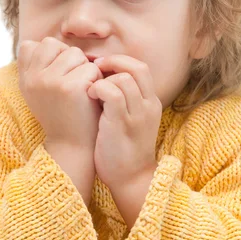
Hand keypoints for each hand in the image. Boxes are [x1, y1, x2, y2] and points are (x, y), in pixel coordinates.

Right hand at [17, 37, 103, 150]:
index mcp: (23, 78)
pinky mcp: (69, 87)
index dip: (49, 55)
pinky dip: (96, 79)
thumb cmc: (62, 113)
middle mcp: (32, 78)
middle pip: (54, 44)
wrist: (72, 145)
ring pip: (75, 53)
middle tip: (71, 82)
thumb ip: (38, 66)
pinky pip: (91, 67)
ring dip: (84, 68)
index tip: (57, 76)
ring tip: (81, 88)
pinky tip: (90, 95)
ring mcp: (49, 81)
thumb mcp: (39, 90)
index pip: (31, 45)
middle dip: (68, 58)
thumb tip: (51, 43)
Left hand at [87, 55, 160, 189]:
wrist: (130, 178)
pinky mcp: (122, 124)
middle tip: (94, 70)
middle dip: (113, 63)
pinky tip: (89, 97)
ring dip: (102, 78)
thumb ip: (122, 98)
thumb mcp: (129, 118)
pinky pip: (111, 94)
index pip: (141, 67)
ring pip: (123, 79)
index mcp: (151, 102)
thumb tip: (100, 75)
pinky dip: (97, 89)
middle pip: (137, 67)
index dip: (120, 61)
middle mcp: (148, 106)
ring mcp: (137, 115)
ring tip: (90, 89)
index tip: (101, 67)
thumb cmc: (122, 147)